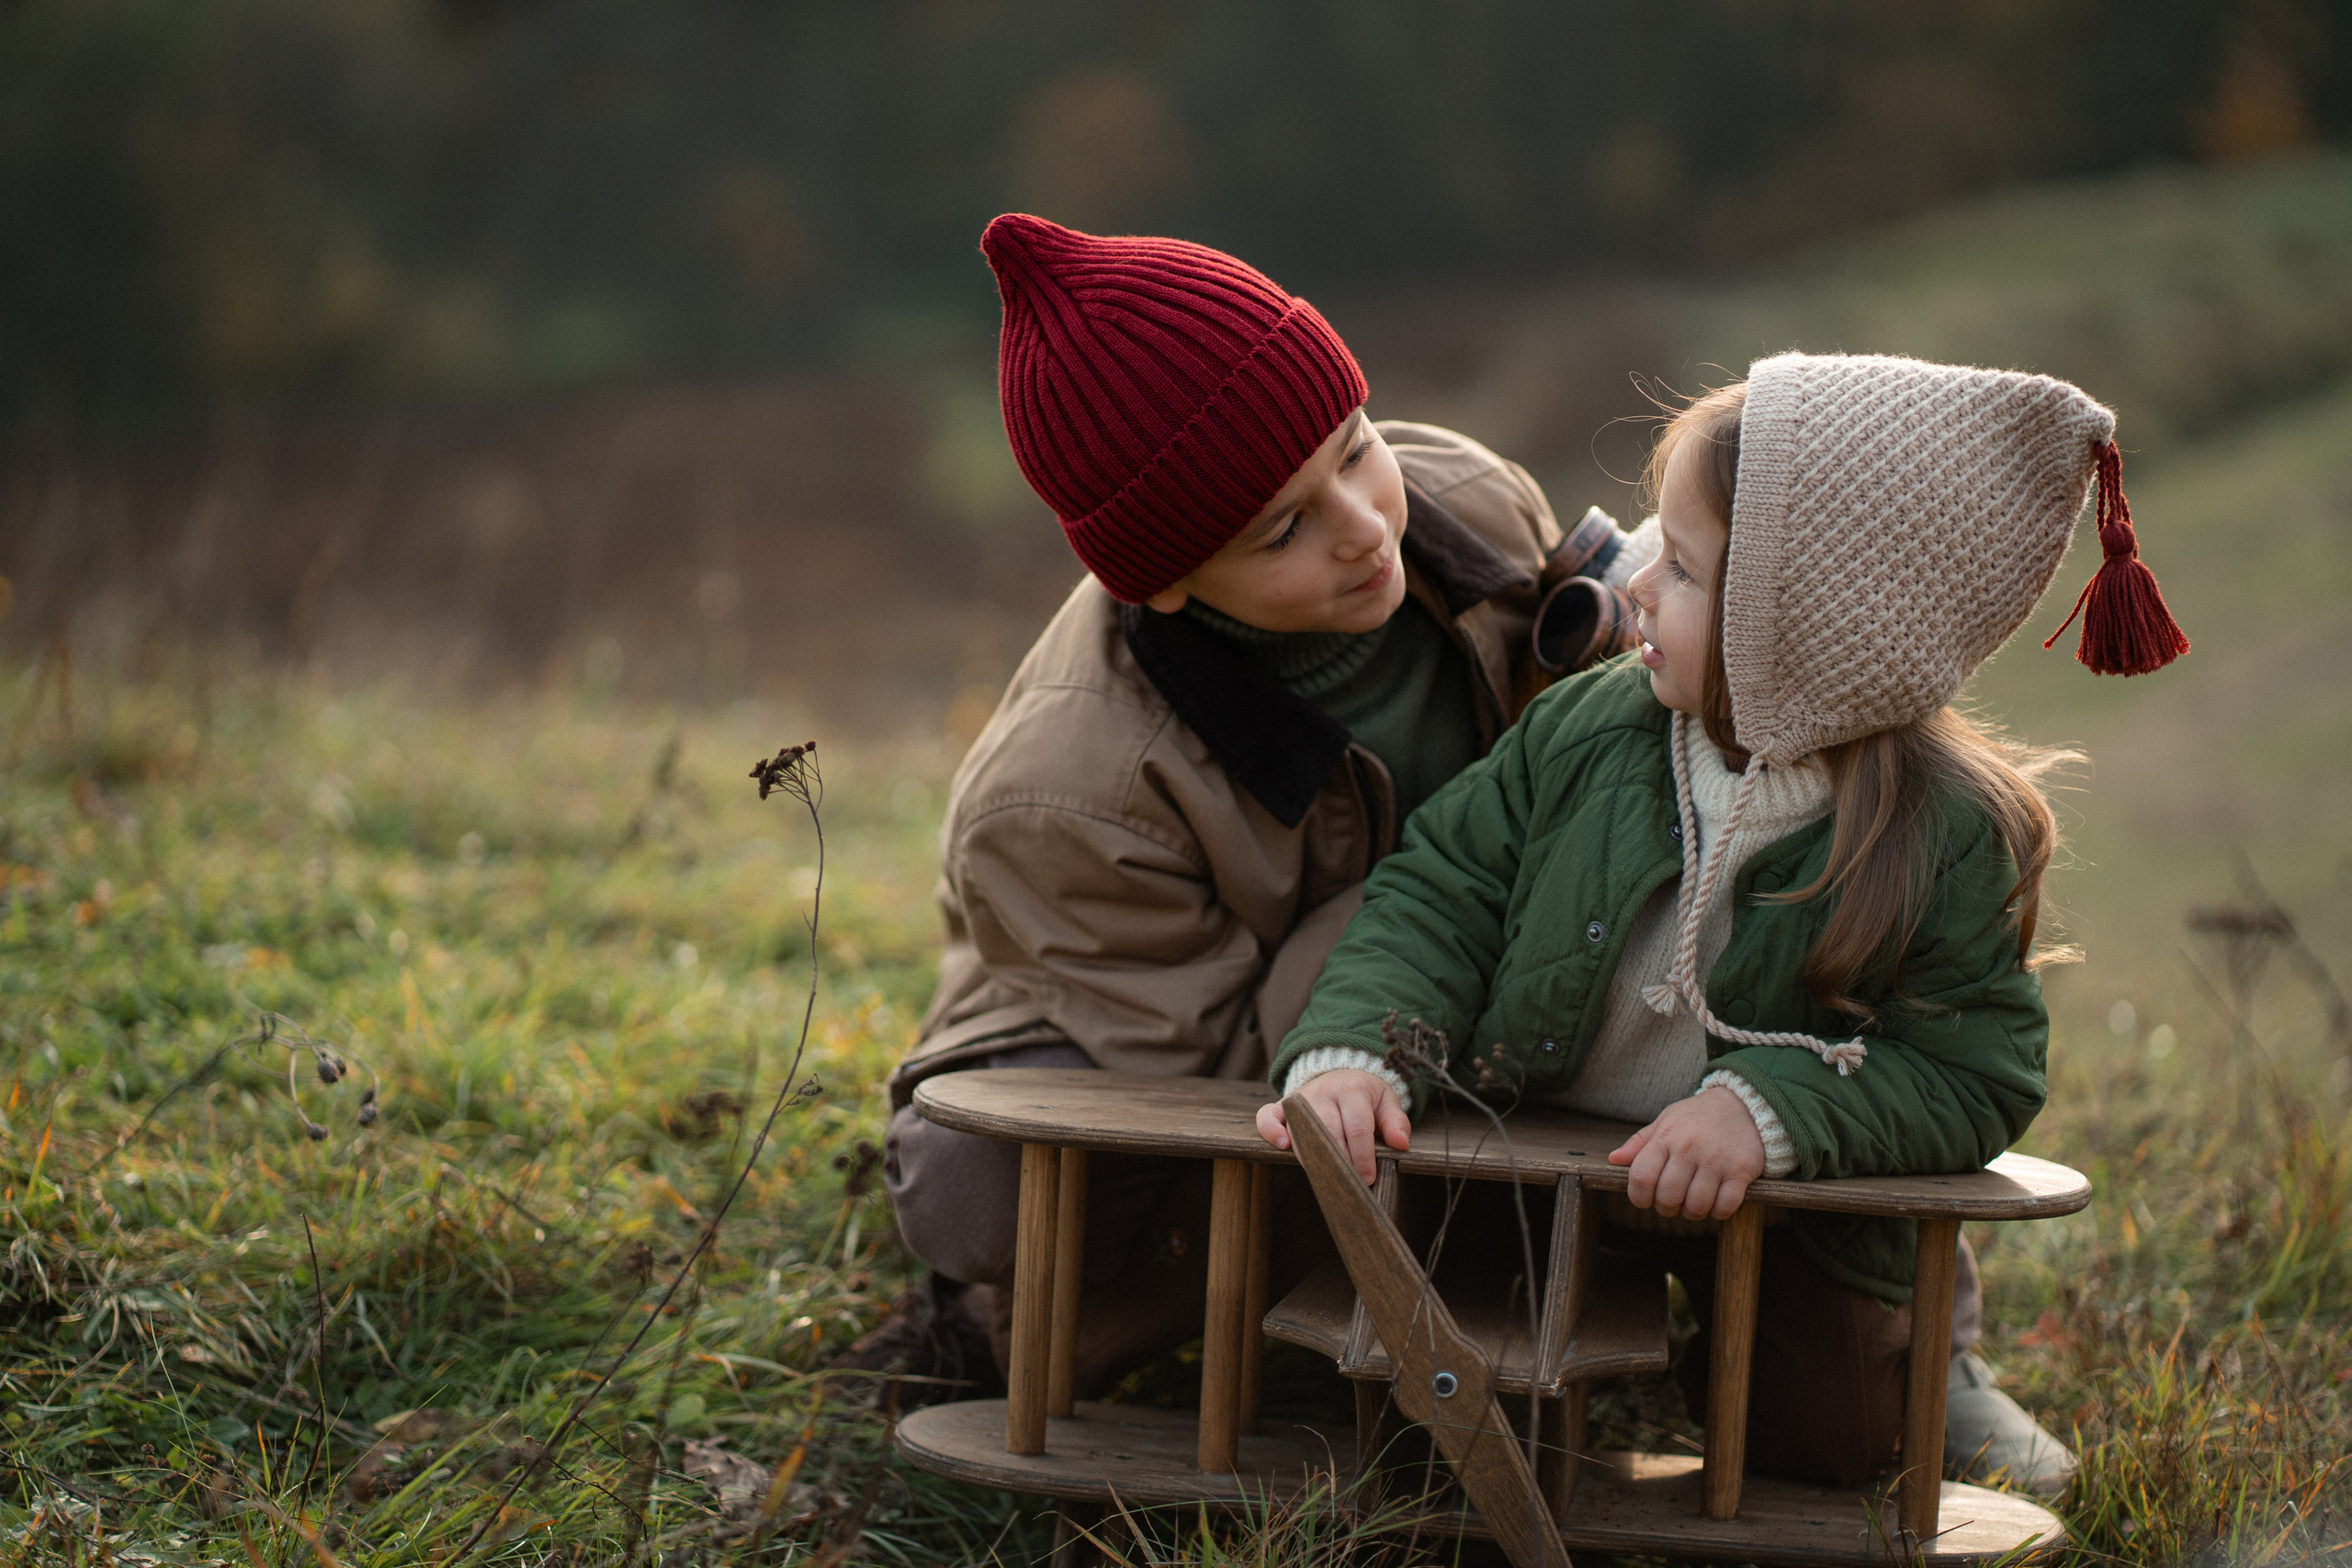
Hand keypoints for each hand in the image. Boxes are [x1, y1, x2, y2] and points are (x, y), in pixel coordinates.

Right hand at [1255, 1069, 1409, 1184]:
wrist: (1339, 1076)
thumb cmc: (1365, 1096)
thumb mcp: (1386, 1102)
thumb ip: (1396, 1122)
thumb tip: (1400, 1144)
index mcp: (1352, 1089)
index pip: (1357, 1126)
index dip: (1363, 1156)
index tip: (1368, 1178)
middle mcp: (1323, 1091)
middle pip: (1329, 1130)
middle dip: (1340, 1161)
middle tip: (1350, 1184)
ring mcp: (1299, 1099)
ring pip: (1302, 1128)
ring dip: (1313, 1156)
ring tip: (1326, 1177)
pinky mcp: (1280, 1106)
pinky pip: (1267, 1116)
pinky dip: (1271, 1130)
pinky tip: (1283, 1146)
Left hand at [1608, 1084, 1765, 1219]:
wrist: (1744, 1105)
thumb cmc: (1697, 1117)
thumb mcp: (1666, 1120)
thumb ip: (1640, 1143)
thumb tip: (1614, 1160)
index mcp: (1666, 1136)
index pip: (1641, 1177)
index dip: (1638, 1197)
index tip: (1645, 1200)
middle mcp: (1689, 1148)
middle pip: (1668, 1197)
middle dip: (1666, 1209)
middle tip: (1672, 1203)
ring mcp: (1716, 1160)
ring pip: (1696, 1206)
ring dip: (1692, 1213)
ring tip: (1693, 1203)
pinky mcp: (1741, 1171)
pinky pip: (1725, 1206)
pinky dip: (1718, 1212)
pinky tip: (1715, 1202)